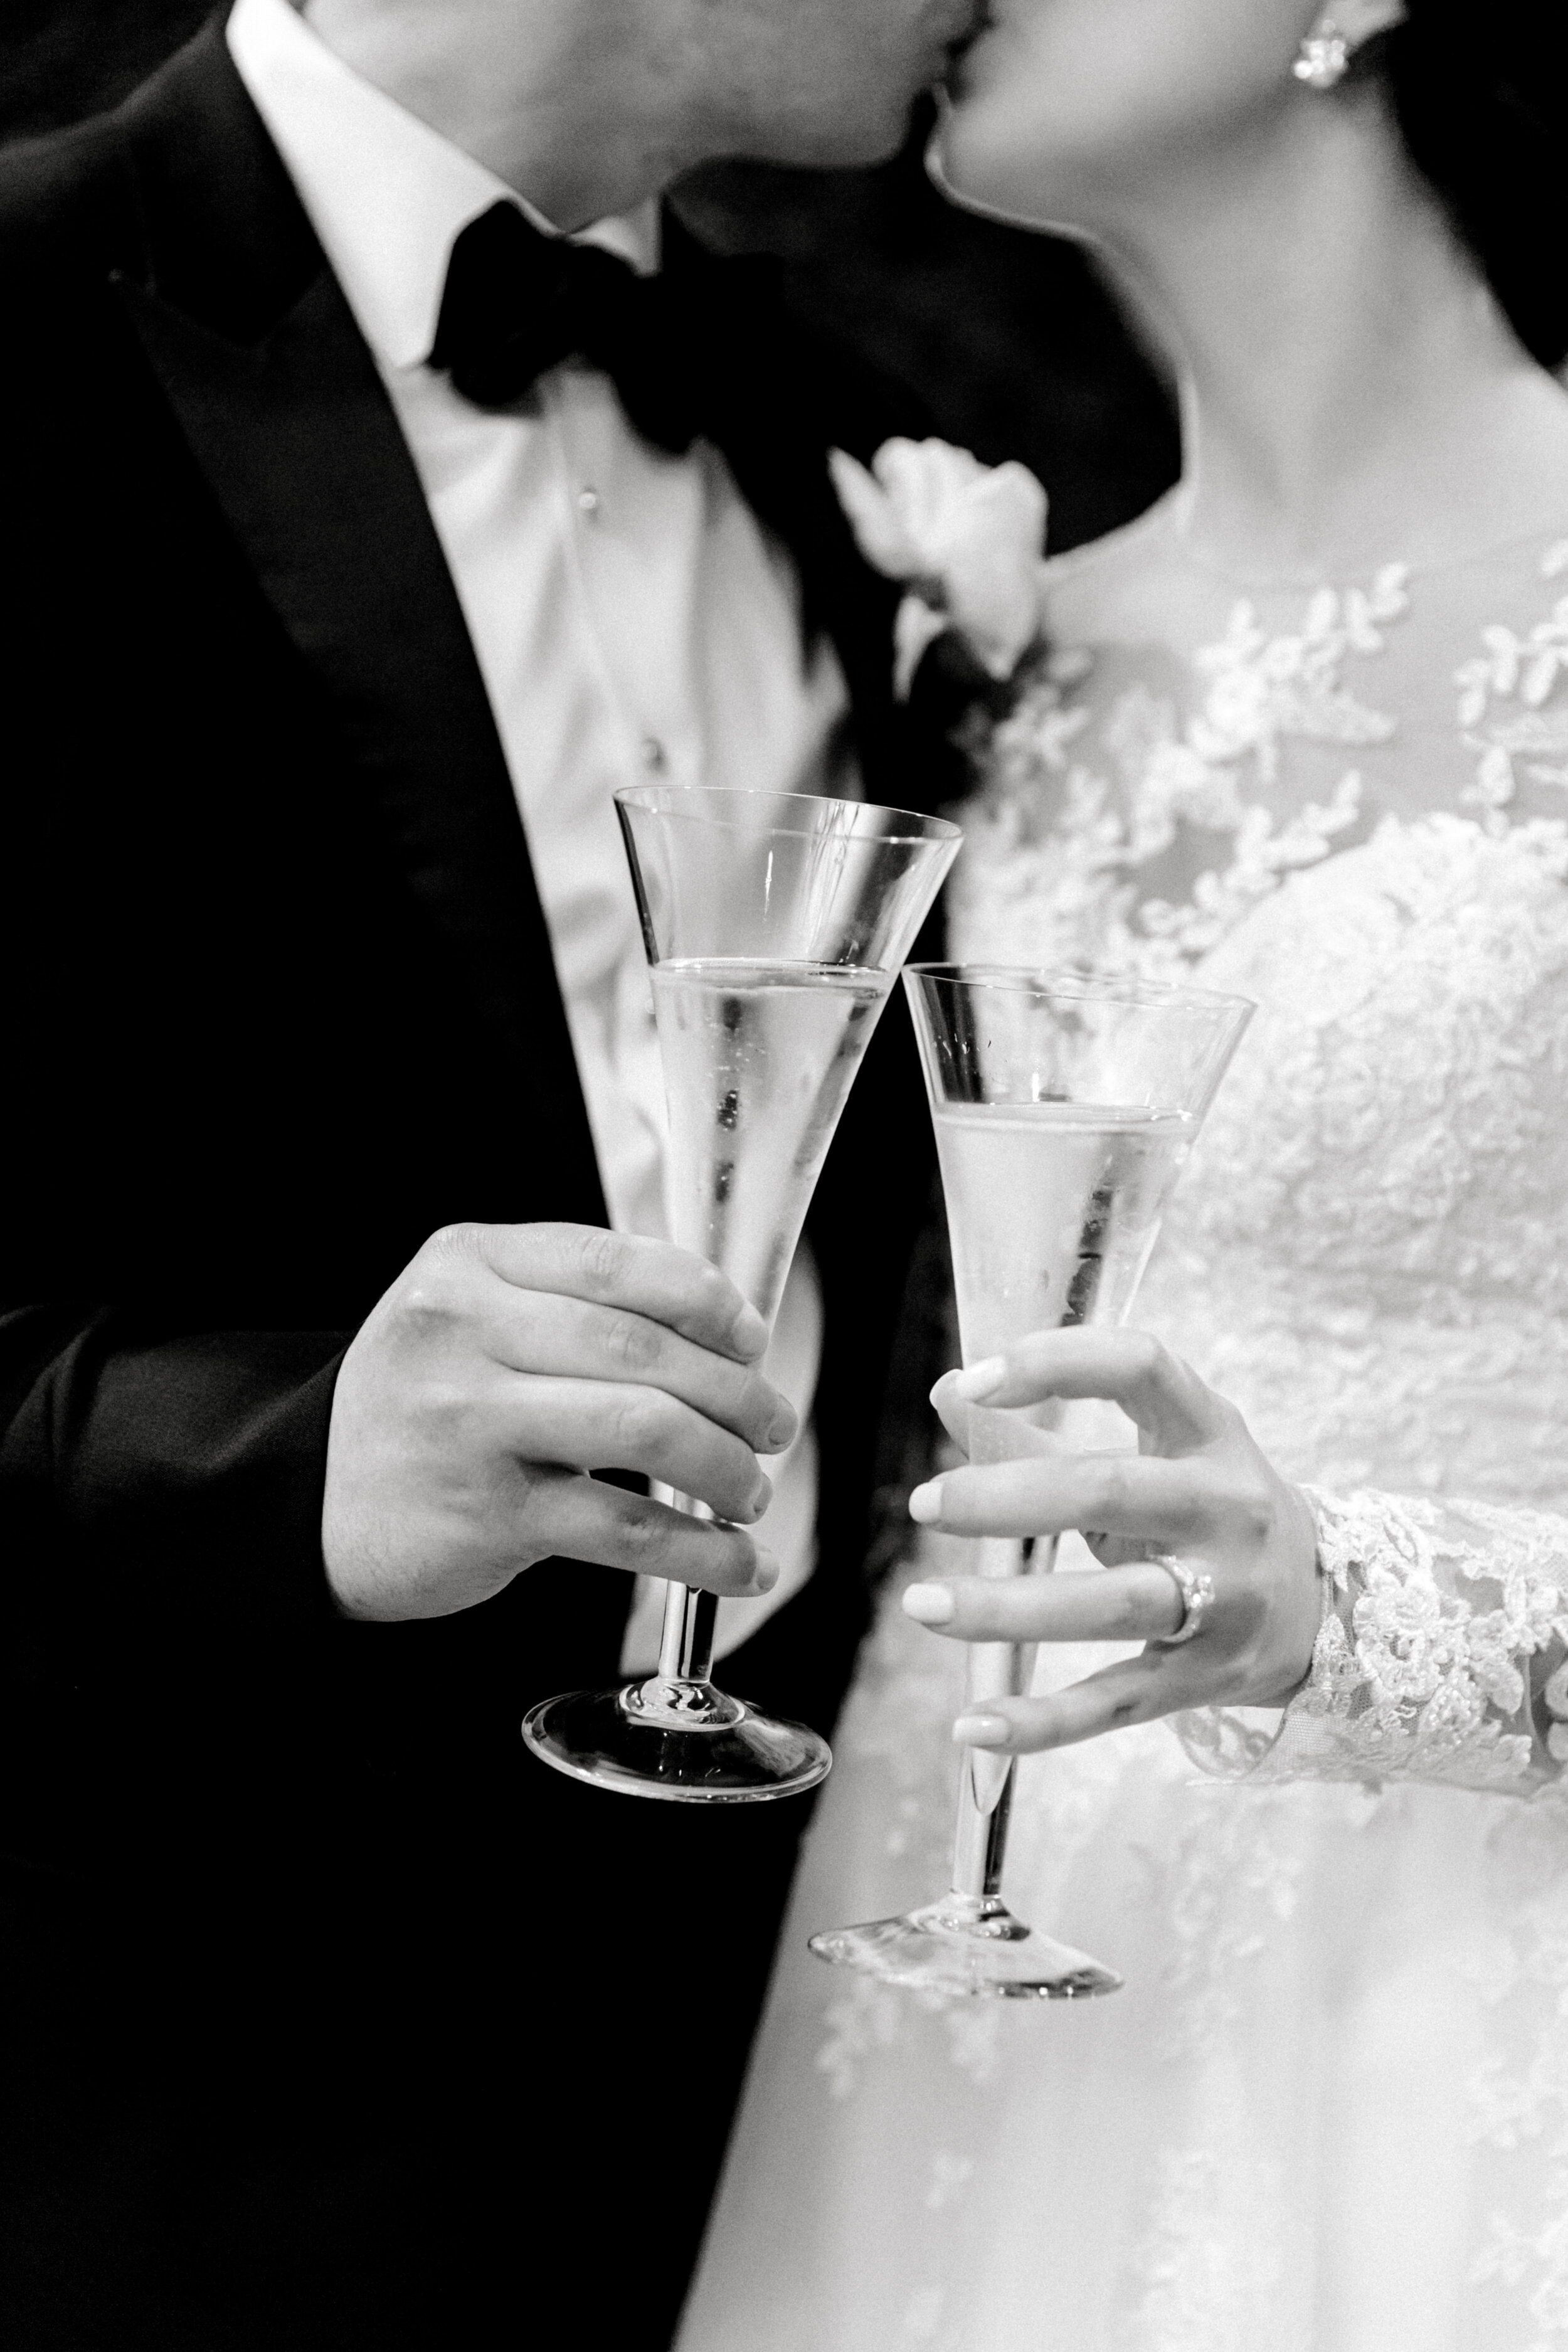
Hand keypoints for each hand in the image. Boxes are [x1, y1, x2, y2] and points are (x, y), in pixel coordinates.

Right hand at [323, 1222, 797, 1622]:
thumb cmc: (420, 1403)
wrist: (311, 1502)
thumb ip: (572, 1301)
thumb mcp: (468, 1315)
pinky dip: (702, 1552)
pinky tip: (739, 1564)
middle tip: (772, 1425)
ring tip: (751, 1490)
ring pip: (644, 1429)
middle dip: (735, 1392)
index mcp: (469, 1263)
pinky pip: (624, 1529)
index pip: (618, 1261)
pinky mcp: (488, 1515)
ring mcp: (471, 1423)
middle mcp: (463, 1331)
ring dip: (726, 1465)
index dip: (708, 1300)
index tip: (751, 1339)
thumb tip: (724, 1328)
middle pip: (643, 1348)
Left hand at [901, 1329, 1320, 1753]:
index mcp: (1209, 1432)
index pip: (1141, 1367)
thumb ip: (1045, 1427)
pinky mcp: (1208, 1677)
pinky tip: (973, 1725)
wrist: (1326, 1606)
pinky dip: (1044, 1720)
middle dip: (1009, 1497)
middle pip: (1112, 1491)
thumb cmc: (1203, 1510)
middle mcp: (1226, 1508)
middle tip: (926, 1502)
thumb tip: (948, 1391)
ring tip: (924, 1602)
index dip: (1055, 1363)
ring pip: (1113, 1604)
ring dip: (1008, 1608)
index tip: (974, 1380)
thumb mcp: (1154, 1450)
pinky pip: (1117, 1700)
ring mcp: (1226, 1597)